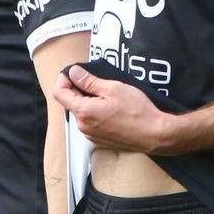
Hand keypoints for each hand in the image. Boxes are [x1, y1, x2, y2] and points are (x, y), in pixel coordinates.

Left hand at [54, 64, 173, 154]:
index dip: (64, 79)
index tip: (75, 73)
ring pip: (82, 113)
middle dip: (79, 90)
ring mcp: (91, 135)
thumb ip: (89, 81)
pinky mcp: (100, 141)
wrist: (155, 134)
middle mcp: (83, 126)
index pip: (59, 93)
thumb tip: (73, 72)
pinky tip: (113, 110)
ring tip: (109, 96)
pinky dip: (96, 114)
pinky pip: (91, 123)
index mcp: (83, 111)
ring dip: (89, 102)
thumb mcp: (113, 88)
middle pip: (71, 103)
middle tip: (98, 82)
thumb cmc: (137, 111)